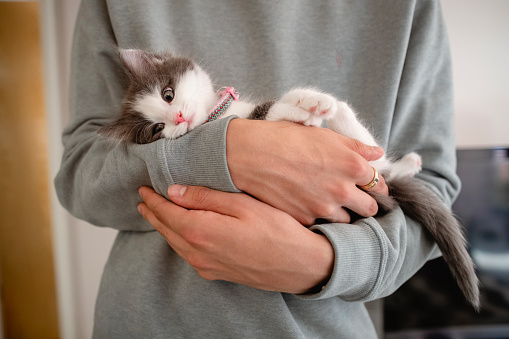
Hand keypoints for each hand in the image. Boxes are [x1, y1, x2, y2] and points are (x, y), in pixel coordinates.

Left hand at [138, 185, 333, 293]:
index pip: (167, 212)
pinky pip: (187, 255)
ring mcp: (207, 267)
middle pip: (167, 230)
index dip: (153, 200)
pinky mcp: (217, 273)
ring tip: (156, 215)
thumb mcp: (242, 204)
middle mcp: (198, 253)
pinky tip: (180, 234)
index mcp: (201, 232)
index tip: (143, 190)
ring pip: (175, 244)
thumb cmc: (276, 231)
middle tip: (143, 201)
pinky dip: (177, 240)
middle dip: (153, 214)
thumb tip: (175, 192)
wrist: (299, 265)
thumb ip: (206, 197)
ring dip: (163, 227)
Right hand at [226, 119, 387, 224]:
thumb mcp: (324, 135)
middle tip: (353, 199)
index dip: (375, 186)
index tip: (369, 186)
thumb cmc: (286, 139)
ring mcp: (323, 207)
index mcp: (352, 166)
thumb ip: (355, 146)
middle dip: (364, 204)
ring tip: (328, 203)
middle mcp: (342, 190)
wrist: (251, 154)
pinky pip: (320, 223)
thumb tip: (377, 154)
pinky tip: (307, 205)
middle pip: (369, 209)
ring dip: (342, 214)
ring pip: (346, 221)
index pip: (379, 184)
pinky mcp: (305, 219)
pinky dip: (317, 217)